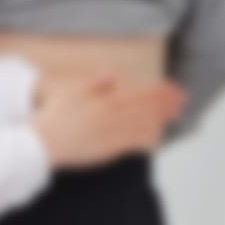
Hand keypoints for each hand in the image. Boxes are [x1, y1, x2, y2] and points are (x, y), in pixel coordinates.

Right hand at [32, 73, 185, 168]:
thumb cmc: (54, 117)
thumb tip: (109, 74)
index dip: (158, 91)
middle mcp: (111, 118)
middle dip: (165, 104)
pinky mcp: (107, 151)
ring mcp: (111, 135)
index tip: (172, 87)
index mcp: (104, 102)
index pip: (137, 94)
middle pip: (144, 110)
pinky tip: (156, 138)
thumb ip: (93, 83)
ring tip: (173, 116)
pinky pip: (132, 145)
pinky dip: (146, 140)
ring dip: (159, 120)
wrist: (42, 143)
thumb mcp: (70, 92)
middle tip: (182, 101)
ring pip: (142, 126)